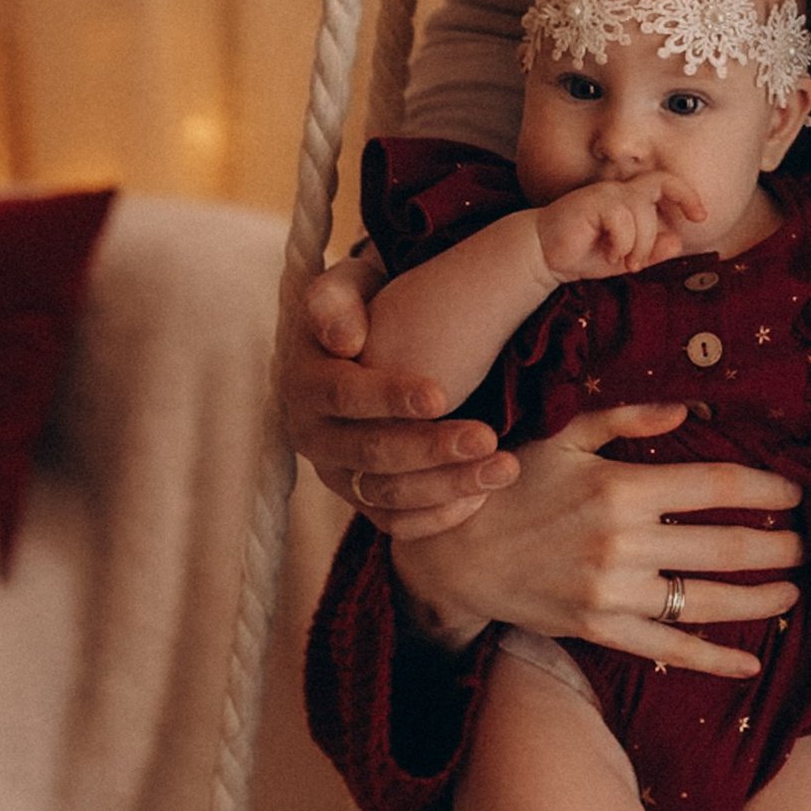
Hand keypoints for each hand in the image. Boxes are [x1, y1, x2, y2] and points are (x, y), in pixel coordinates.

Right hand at [283, 250, 515, 534]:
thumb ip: (338, 298)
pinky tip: (481, 495)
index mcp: (304, 381)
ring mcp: (337, 473)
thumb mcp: (350, 286)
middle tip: (488, 437)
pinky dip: (438, 517)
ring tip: (506, 467)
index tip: (441, 395)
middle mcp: (312, 435)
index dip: (388, 397)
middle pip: (370, 454)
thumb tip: (344, 340)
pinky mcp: (363, 498)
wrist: (368, 347)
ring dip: (448, 485)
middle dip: (431, 448)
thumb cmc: (366, 308)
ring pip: (386, 495)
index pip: (343, 395)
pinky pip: (396, 524)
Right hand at [390, 397, 804, 680]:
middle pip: (724, 546)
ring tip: (793, 591)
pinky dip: (713, 660)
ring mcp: (611, 591)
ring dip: (760, 599)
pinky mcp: (598, 630)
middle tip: (806, 545)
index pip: (716, 485)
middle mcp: (622, 542)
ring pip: (705, 601)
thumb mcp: (565, 435)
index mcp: (620, 486)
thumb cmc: (513, 484)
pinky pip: (667, 648)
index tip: (794, 492)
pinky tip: (751, 664)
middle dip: (776, 546)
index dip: (765, 487)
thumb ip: (627, 418)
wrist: (454, 552)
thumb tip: (690, 409)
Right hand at [532, 183, 697, 281]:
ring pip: (643, 211)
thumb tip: (677, 242)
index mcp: (630, 199)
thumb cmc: (583, 253)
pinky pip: (623, 219)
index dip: (687, 194)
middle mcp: (620, 190)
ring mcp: (605, 194)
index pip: (666, 181)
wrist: (543, 255)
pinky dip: (622, 242)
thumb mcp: (624, 258)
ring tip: (624, 262)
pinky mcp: (591, 202)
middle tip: (652, 252)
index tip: (700, 217)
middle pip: (660, 186)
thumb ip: (650, 252)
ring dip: (639, 244)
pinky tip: (609, 254)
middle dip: (668, 215)